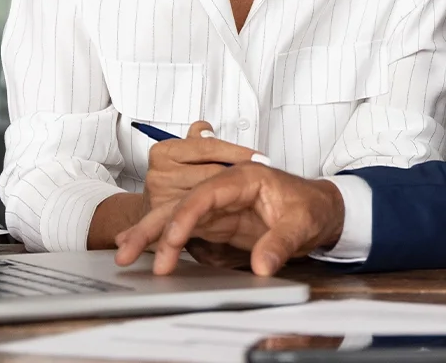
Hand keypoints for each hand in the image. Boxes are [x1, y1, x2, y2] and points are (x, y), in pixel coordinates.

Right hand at [114, 164, 344, 276]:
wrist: (321, 210)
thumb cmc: (312, 206)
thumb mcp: (303, 223)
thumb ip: (280, 243)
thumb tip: (262, 266)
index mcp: (244, 178)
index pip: (207, 193)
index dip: (186, 216)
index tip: (173, 240)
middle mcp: (225, 189)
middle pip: (183, 203)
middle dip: (154, 226)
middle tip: (128, 251)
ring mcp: (219, 206)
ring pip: (178, 217)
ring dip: (152, 235)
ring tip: (125, 253)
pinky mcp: (218, 223)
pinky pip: (186, 231)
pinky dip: (164, 240)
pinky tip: (143, 249)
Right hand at [143, 120, 257, 212]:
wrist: (147, 214)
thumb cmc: (172, 178)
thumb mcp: (181, 152)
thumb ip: (197, 138)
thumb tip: (207, 129)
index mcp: (164, 151)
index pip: (208, 147)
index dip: (237, 152)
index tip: (260, 157)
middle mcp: (160, 174)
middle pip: (212, 171)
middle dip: (238, 174)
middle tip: (264, 175)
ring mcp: (162, 199)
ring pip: (211, 194)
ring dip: (234, 194)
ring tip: (254, 193)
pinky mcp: (168, 223)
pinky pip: (203, 217)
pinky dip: (223, 213)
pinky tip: (241, 211)